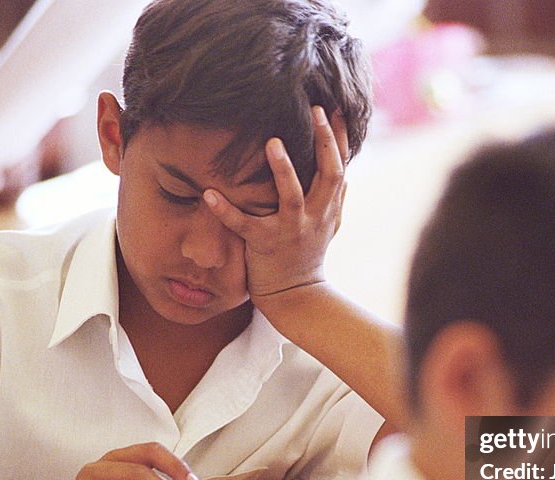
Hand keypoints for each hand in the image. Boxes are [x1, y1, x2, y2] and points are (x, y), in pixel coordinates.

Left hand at [204, 105, 349, 299]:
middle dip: (325, 142)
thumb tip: (345, 173)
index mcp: (328, 206)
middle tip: (317, 111)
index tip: (336, 107)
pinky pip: (245, 225)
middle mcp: (315, 215)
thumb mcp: (330, 226)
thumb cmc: (309, 256)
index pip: (340, 165)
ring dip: (283, 169)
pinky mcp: (265, 244)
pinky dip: (226, 210)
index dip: (339, 137)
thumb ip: (336, 198)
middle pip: (328, 173)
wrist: (297, 296)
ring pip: (292, 196)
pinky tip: (210, 193)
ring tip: (273, 143)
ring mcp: (291, 230)